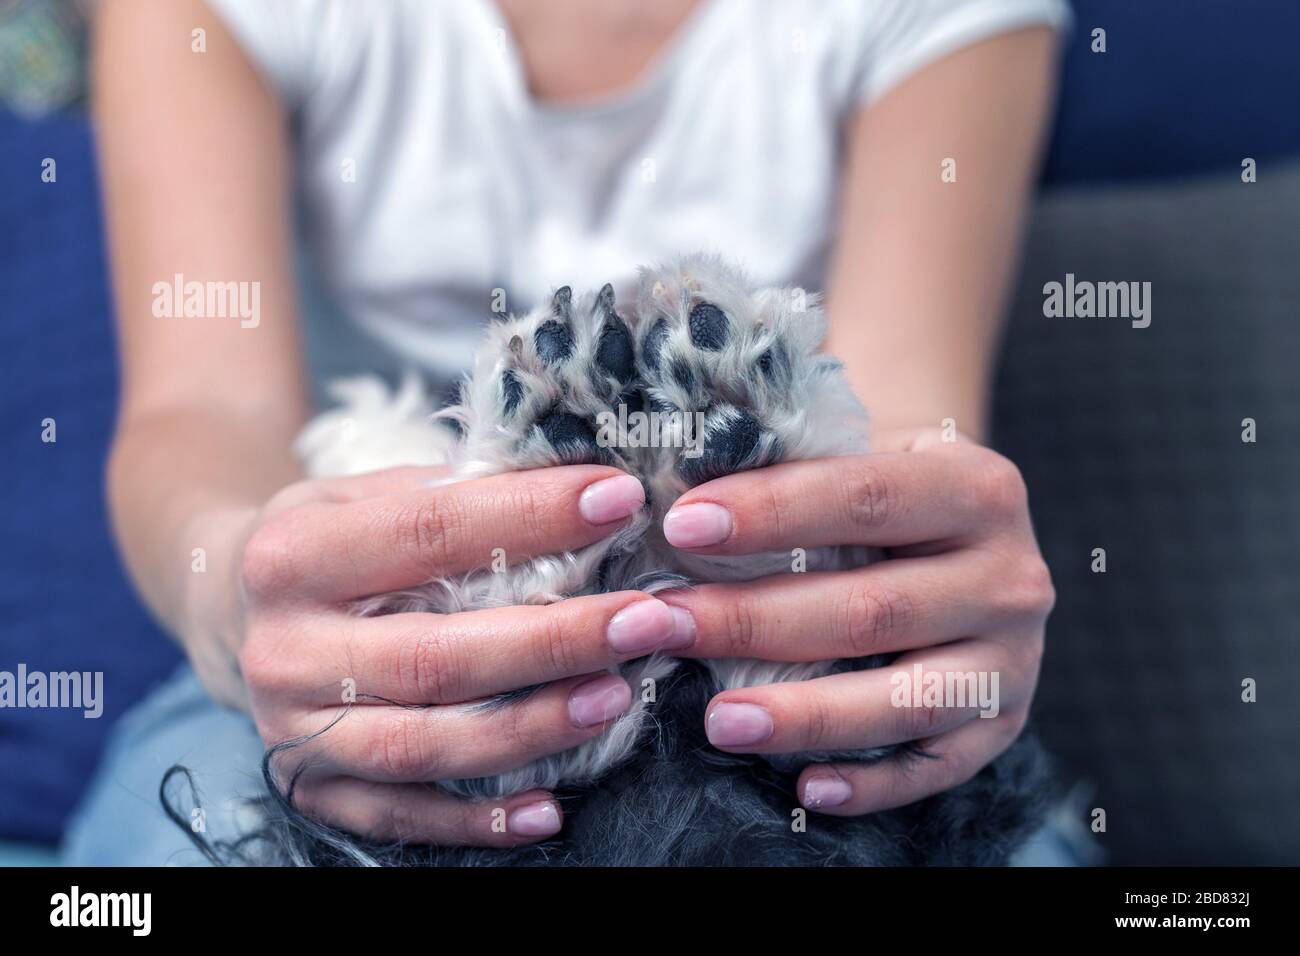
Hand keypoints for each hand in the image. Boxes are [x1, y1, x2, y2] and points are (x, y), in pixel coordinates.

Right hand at [188, 464, 684, 845]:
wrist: (227, 610)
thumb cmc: (325, 539)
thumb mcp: (361, 491)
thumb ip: (452, 494)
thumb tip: (579, 493)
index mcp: (293, 555)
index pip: (430, 531)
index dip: (531, 515)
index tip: (618, 499)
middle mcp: (284, 649)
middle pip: (435, 655)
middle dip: (554, 640)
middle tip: (646, 619)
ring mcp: (292, 729)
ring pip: (423, 745)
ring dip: (530, 729)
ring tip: (617, 697)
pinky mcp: (308, 787)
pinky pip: (398, 817)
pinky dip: (476, 820)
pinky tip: (551, 808)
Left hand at [658, 427, 1053, 814]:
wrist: (971, 532)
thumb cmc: (884, 491)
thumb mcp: (861, 450)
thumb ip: (792, 463)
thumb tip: (682, 498)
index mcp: (976, 486)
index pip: (866, 497)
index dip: (772, 512)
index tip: (682, 525)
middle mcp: (1010, 575)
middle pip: (874, 608)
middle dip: (757, 621)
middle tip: (669, 626)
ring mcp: (1013, 658)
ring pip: (908, 698)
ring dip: (807, 715)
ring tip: (720, 721)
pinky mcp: (1004, 724)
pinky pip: (937, 766)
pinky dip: (872, 784)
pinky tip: (805, 787)